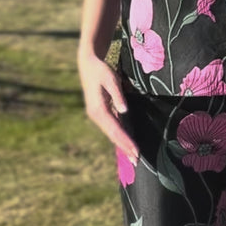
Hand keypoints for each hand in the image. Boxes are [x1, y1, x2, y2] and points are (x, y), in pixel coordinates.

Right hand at [78, 49, 138, 164]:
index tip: (136, 151)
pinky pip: (110, 127)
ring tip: (133, 156)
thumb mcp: (111, 79)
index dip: (126, 141)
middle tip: (137, 161)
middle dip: (125, 148)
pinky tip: (125, 142)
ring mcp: (96, 115)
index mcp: (98, 110)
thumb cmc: (101, 70)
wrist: (88, 64)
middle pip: (112, 135)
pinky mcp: (99, 113)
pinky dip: (118, 136)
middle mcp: (96, 116)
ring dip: (122, 144)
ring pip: (111, 133)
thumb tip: (124, 110)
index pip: (115, 130)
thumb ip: (118, 95)